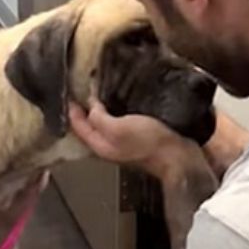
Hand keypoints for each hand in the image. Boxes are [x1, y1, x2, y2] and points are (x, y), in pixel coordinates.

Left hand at [67, 96, 194, 178]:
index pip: (79, 127)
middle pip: (89, 128)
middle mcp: (109, 146)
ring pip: (103, 125)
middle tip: (80, 92)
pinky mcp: (136, 139)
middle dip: (83, 111)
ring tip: (96, 95)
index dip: (73, 110)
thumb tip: (90, 107)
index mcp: (101, 146)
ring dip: (98, 111)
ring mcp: (123, 144)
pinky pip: (118, 124)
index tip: (70, 94)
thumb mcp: (118, 128)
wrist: (177, 155)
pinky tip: (118, 104)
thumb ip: (100, 118)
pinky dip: (114, 112)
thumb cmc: (149, 143)